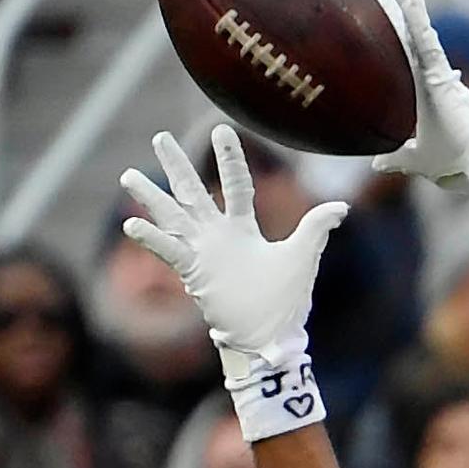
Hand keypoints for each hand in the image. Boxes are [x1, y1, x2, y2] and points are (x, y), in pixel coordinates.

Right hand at [119, 124, 339, 369]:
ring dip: (152, 196)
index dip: (229, 158)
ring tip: (127, 175)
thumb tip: (340, 206)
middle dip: (177, 165)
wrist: (270, 338)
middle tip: (159, 137)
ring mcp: (203, 253)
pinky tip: (131, 224)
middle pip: (193, 191)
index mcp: (243, 228)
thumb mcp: (302, 258)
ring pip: (173, 216)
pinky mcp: (194, 274)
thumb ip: (315, 228)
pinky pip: (169, 251)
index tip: (221, 129)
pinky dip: (151, 239)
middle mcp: (218, 235)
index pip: (236, 185)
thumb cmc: (285, 302)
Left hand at [379, 0, 468, 187]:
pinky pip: (424, 34)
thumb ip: (397, 157)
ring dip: (405, 1)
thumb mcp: (417, 159)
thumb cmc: (456, 162)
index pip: (400, 59)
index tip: (370, 19)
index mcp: (423, 94)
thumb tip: (377, 162)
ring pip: (416, 30)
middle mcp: (431, 78)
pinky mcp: (440, 72)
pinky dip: (413, 9)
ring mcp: (436, 72)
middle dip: (391, 11)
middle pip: (405, 37)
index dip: (387, 38)